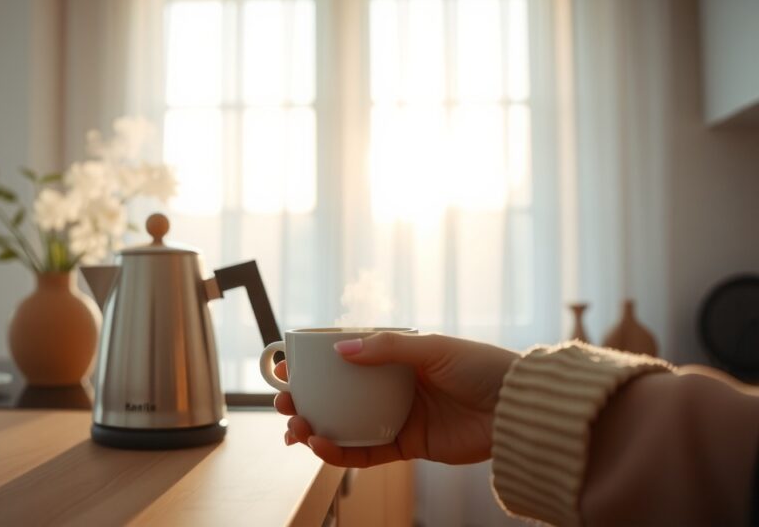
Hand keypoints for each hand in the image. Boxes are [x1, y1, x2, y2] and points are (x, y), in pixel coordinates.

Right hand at [274, 332, 517, 467]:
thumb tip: (339, 351)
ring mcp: (396, 417)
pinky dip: (340, 452)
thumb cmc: (482, 367)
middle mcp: (390, 387)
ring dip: (313, 428)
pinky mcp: (407, 446)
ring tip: (294, 429)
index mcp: (394, 357)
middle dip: (303, 401)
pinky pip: (365, 452)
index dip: (310, 365)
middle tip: (282, 404)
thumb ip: (386, 348)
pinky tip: (320, 446)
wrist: (519, 409)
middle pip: (335, 395)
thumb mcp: (432, 348)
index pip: (342, 359)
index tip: (281, 368)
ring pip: (343, 425)